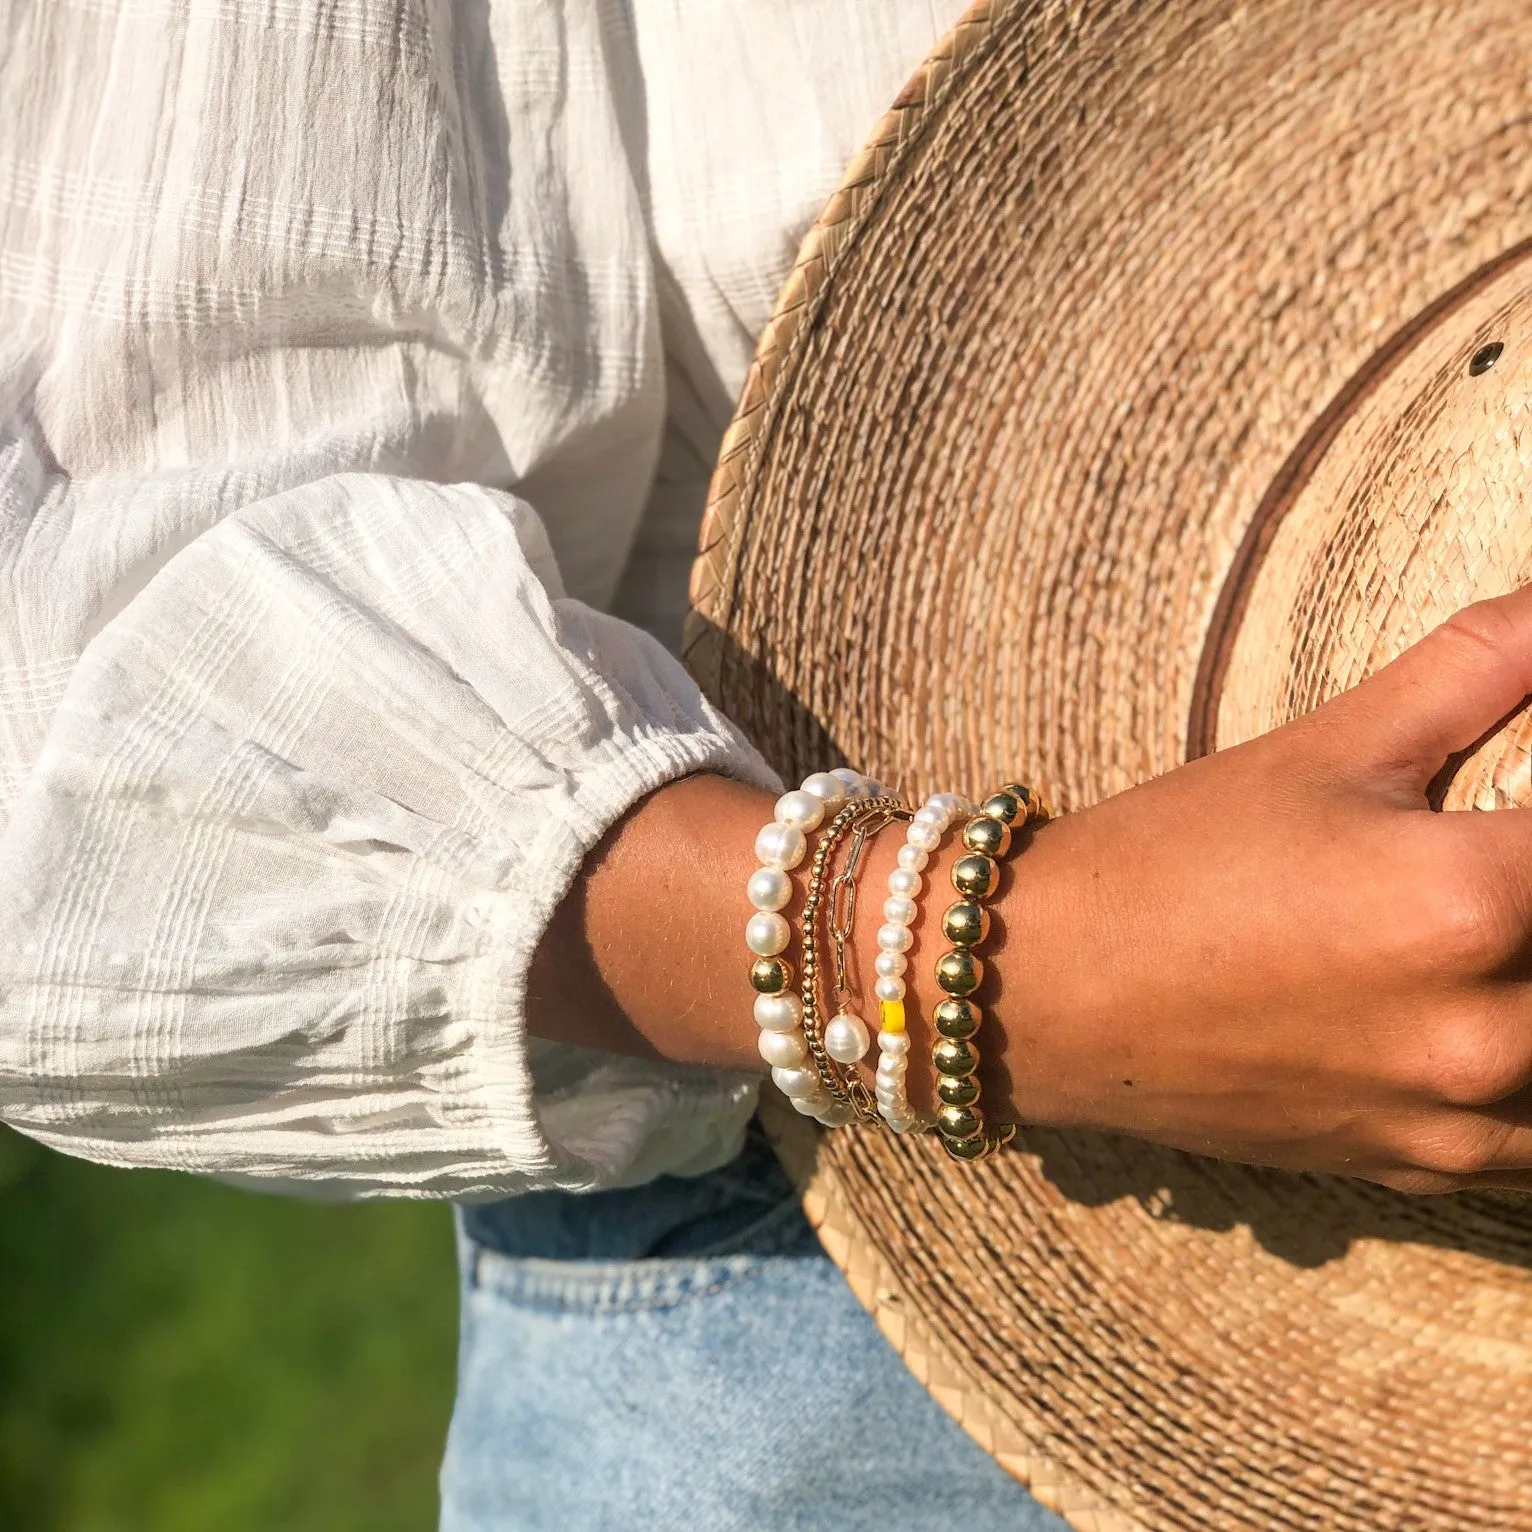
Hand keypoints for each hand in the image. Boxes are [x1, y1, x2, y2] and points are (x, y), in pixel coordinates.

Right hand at [915, 587, 1531, 1191]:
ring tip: (1483, 935)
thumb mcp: (1321, 748)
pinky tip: (1477, 1014)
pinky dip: (1527, 1069)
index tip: (1512, 811)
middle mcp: (1486, 1030)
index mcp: (1468, 902)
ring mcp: (1456, 1118)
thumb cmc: (1170, 859)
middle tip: (1492, 863)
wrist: (1044, 992)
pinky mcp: (1422, 1170)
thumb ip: (1476, 667)